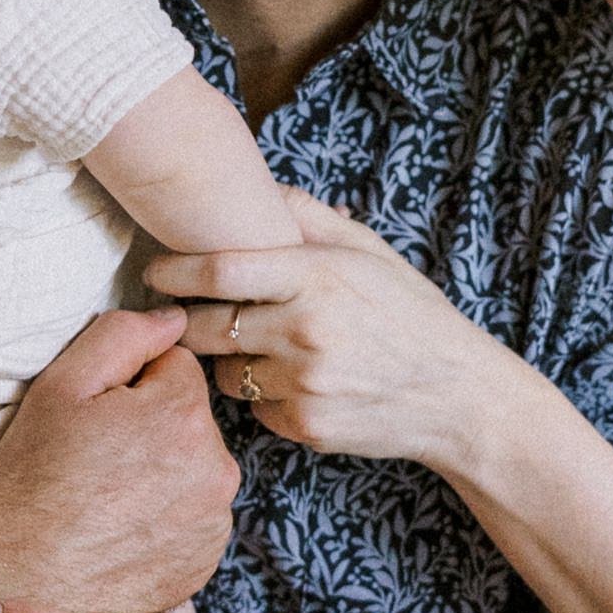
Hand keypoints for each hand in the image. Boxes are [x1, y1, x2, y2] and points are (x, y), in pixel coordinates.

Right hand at [0, 305, 238, 612]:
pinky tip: (120, 529)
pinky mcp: (206, 561)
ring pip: (193, 465)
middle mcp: (216, 468)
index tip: (94, 417)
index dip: (129, 385)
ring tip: (103, 497)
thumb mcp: (60, 386)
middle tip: (92, 459)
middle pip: (189, 416)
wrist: (14, 586)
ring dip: (161, 470)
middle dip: (150, 426)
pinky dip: (165, 515)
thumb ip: (123, 334)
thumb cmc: (28, 482)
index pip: (174, 365)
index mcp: (184, 414)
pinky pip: (193, 514)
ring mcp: (214, 521)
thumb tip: (174, 317)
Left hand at [146, 189, 514, 468]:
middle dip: (188, 320)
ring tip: (263, 349)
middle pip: (205, 327)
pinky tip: (297, 383)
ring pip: (225, 373)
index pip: (217, 271)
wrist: (456, 394)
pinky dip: (265, 396)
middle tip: (185, 313)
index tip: (155, 272)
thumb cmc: (410, 313)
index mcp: (317, 276)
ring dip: (231, 361)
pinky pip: (256, 409)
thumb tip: (257, 186)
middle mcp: (306, 330)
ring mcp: (304, 383)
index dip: (173, 271)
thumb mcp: (370, 252)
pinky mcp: (305, 426)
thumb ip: (309, 216)